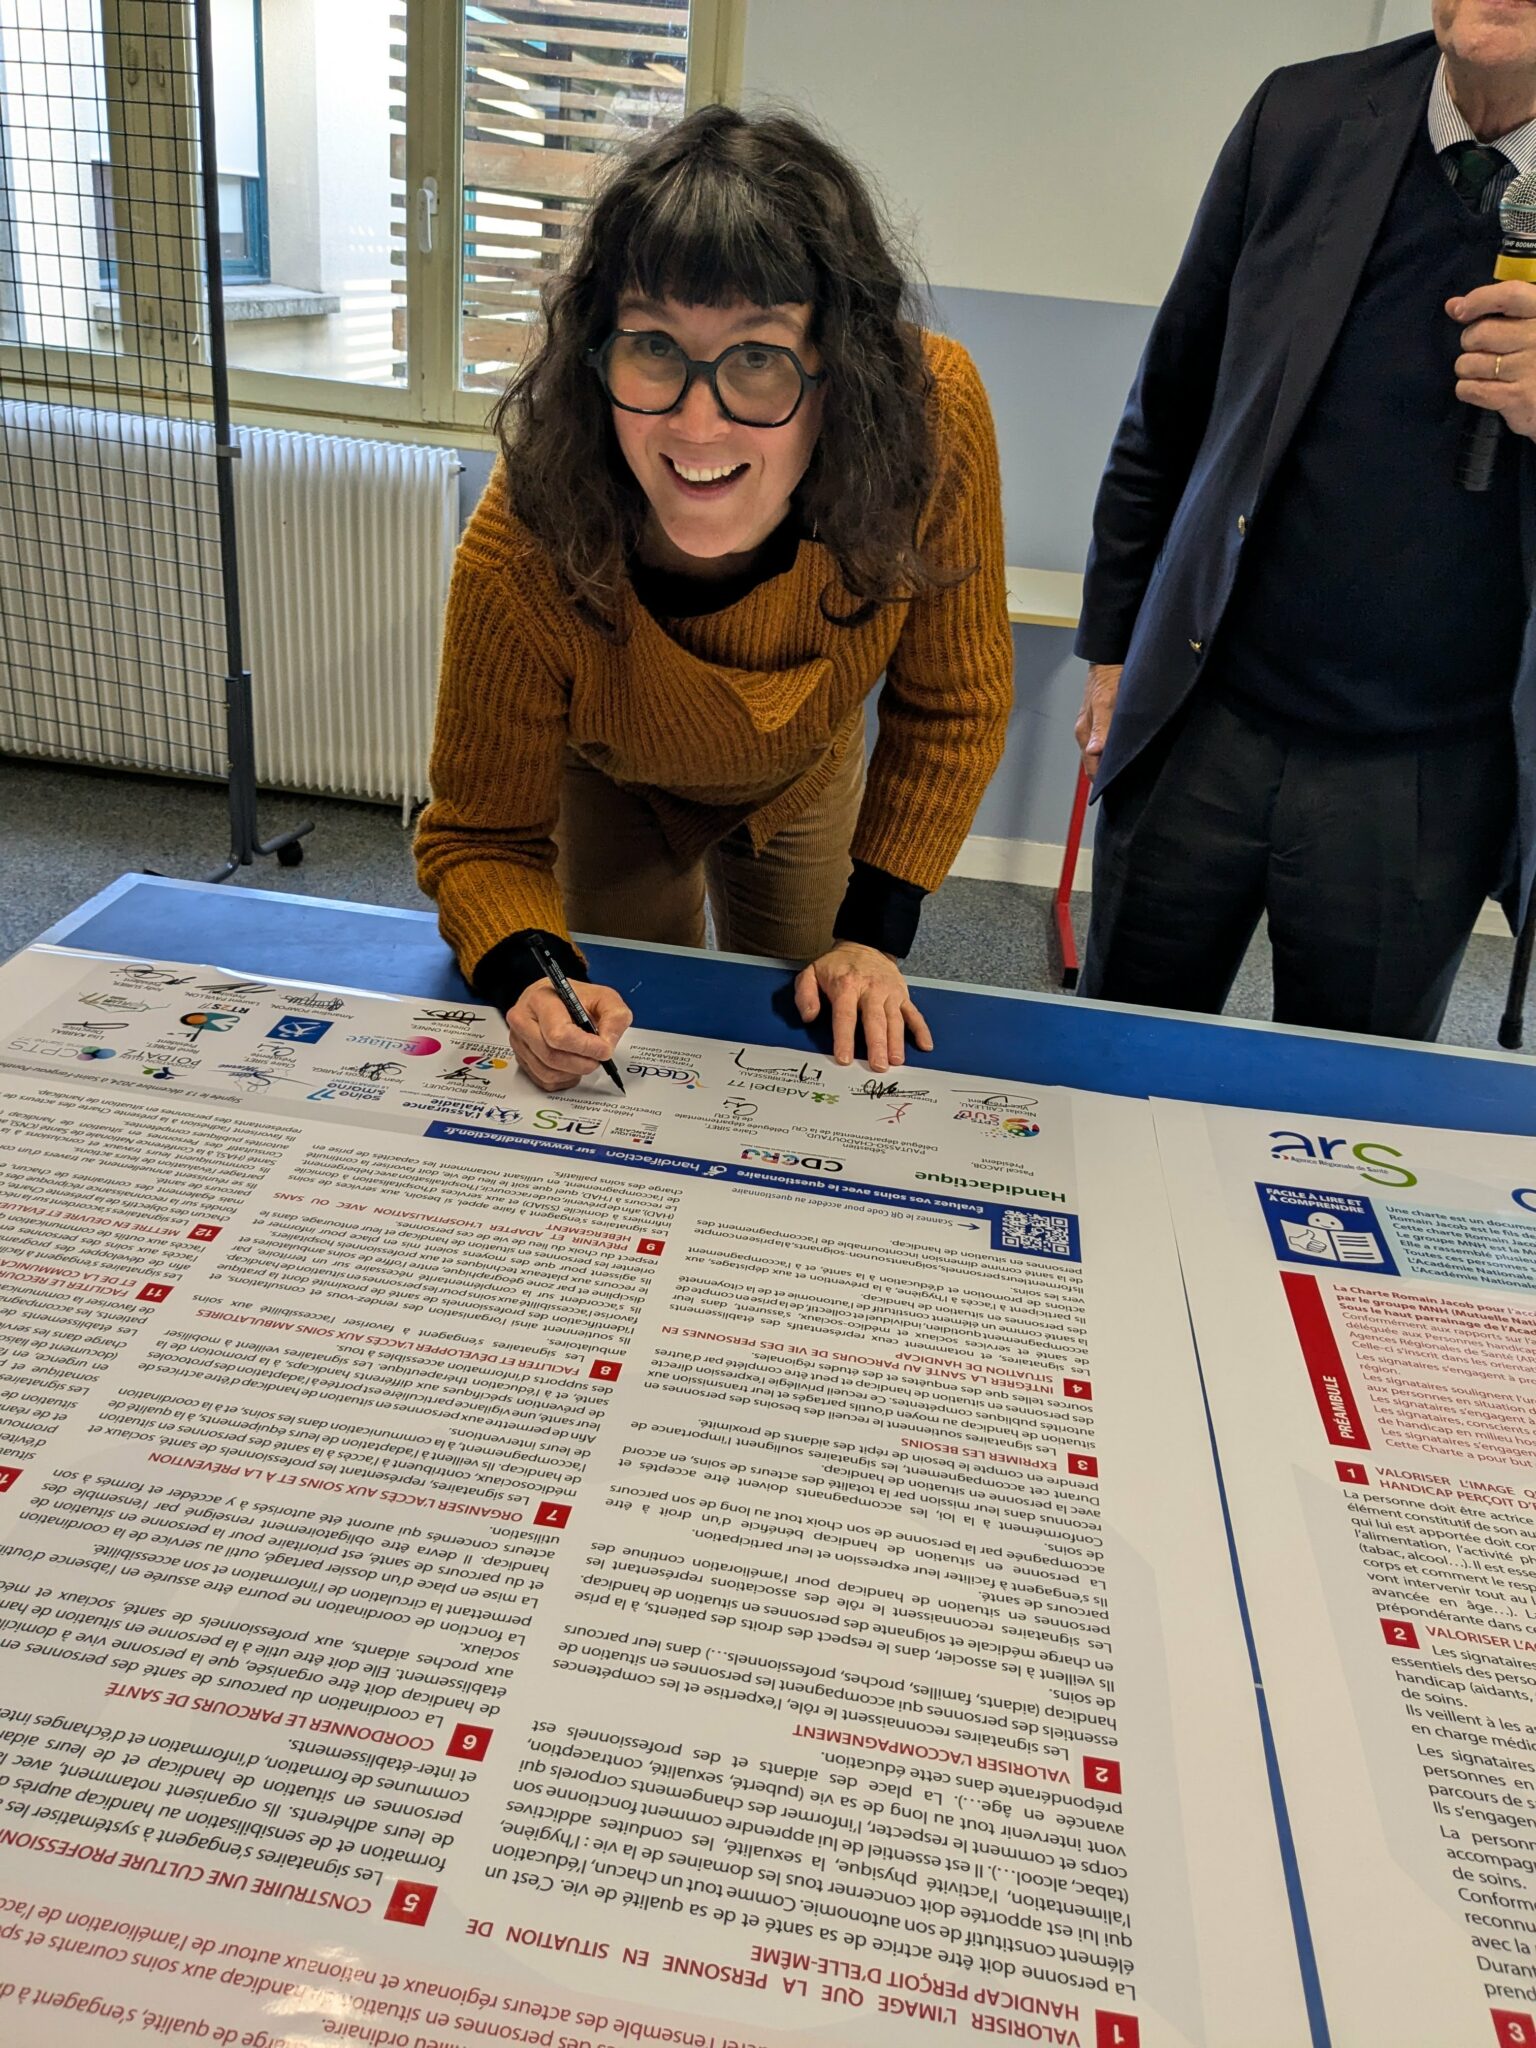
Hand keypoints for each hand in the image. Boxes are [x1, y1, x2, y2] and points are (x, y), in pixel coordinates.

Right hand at [504, 977, 631, 1092]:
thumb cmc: (575, 999)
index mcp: (540, 1000)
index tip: (604, 1050)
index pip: (558, 1034)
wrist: (557, 1001)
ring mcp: (518, 1041)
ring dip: (574, 1072)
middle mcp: (522, 1020)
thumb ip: (614, 1017)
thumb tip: (607, 1044)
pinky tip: (573, 1064)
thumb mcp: (604, 998)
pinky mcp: (521, 1058)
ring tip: (586, 1059)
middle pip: (552, 1056)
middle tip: (598, 1058)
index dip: (585, 1047)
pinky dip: (564, 1078)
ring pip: (548, 1072)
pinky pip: (543, 1080)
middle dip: (582, 1062)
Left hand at [794, 942, 932, 1071]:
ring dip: (897, 1041)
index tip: (844, 1058)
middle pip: (874, 1020)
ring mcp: (890, 993)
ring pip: (895, 1019)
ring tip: (896, 1061)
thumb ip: (805, 995)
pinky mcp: (903, 995)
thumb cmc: (837, 966)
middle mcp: (871, 989)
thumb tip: (809, 1017)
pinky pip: (914, 1013)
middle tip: (878, 1065)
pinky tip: (925, 1046)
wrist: (865, 945)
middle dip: (877, 1044)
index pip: (845, 1015)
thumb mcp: (811, 973)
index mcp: (847, 985)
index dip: (845, 1038)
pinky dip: (921, 1030)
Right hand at [1075, 662, 1121, 779]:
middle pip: (1095, 764)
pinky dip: (1113, 751)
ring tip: (1127, 773)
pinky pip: (1105, 743)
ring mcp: (1093, 727)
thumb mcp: (1105, 702)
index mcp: (1085, 732)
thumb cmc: (1107, 677)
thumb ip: (1101, 727)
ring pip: (1100, 754)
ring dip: (1111, 763)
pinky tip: (1123, 753)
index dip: (1104, 780)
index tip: (1118, 789)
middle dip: (1107, 776)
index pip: (1092, 767)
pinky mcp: (1101, 721)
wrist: (1109, 657)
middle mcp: (1087, 733)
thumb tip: (1095, 751)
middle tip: (1127, 785)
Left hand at [1450, 281, 1535, 441]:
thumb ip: (1497, 310)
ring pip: (1469, 363)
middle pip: (1480, 333)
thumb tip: (1452, 306)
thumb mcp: (1531, 326)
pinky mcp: (1518, 398)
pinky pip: (1470, 389)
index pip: (1509, 295)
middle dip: (1469, 342)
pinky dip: (1467, 389)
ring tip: (1483, 371)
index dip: (1479, 300)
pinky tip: (1481, 388)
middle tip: (1481, 350)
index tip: (1461, 311)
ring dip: (1467, 368)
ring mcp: (1529, 368)